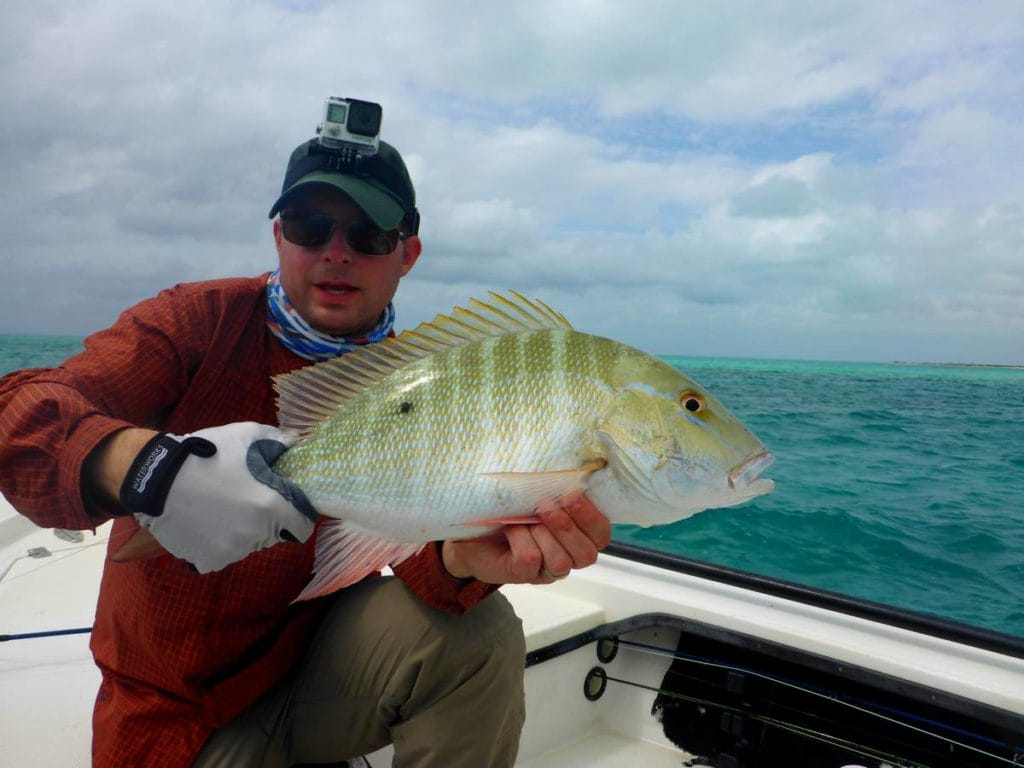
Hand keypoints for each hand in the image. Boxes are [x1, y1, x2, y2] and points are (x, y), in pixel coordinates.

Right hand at [119, 422, 316, 572]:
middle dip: (267, 520)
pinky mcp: (209, 561)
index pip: (302, 527)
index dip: (296, 515)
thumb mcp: (247, 435)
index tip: (284, 505)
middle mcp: (255, 535)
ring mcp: (231, 552)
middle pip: (273, 535)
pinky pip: (223, 554)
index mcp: (271, 507)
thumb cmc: (206, 454)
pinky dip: (217, 543)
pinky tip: (204, 522)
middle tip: (243, 500)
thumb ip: (278, 441)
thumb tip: (294, 445)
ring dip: (241, 532)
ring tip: (219, 508)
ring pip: (248, 545)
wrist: (157, 478)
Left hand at [442, 496, 610, 584]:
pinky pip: (532, 560)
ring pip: (561, 561)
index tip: (572, 494)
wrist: (472, 527)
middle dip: (568, 527)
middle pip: (587, 553)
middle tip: (546, 506)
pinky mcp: (524, 576)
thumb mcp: (535, 494)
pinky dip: (521, 540)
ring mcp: (546, 570)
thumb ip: (555, 489)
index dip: (591, 517)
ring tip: (525, 518)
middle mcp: (567, 555)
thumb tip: (568, 472)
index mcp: (578, 534)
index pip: (600, 534)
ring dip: (543, 535)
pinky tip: (511, 529)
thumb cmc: (510, 508)